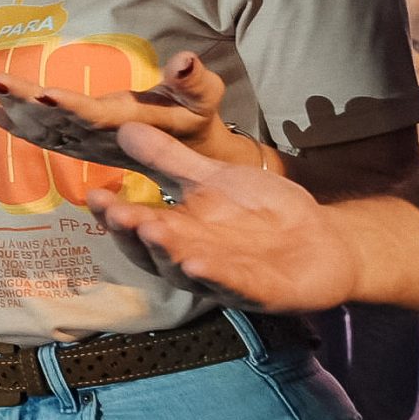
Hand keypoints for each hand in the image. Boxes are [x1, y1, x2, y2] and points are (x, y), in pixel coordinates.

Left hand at [0, 51, 265, 170]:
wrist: (184, 159)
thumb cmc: (194, 120)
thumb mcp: (204, 99)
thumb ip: (194, 81)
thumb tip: (184, 59)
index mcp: (127, 125)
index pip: (94, 116)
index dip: (69, 107)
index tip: (44, 94)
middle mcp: (98, 137)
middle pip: (56, 120)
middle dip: (23, 101)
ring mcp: (83, 143)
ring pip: (41, 129)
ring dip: (11, 110)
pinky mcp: (75, 143)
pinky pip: (39, 136)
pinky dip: (12, 124)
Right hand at [86, 126, 357, 310]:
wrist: (323, 240)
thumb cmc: (262, 212)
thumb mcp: (213, 177)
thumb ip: (169, 160)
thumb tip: (125, 127)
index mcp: (178, 232)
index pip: (138, 226)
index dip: (115, 215)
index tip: (95, 195)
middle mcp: (192, 259)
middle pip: (154, 251)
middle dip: (135, 233)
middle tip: (117, 214)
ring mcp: (225, 279)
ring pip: (187, 271)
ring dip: (167, 254)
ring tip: (151, 231)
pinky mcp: (261, 293)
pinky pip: (234, 286)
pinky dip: (216, 276)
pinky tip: (196, 262)